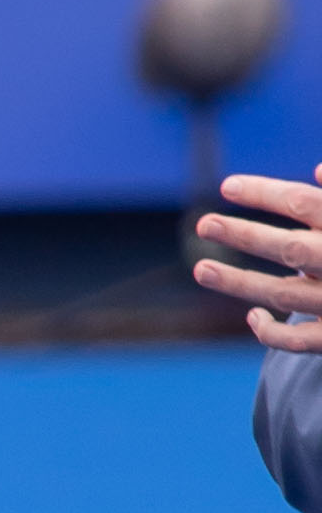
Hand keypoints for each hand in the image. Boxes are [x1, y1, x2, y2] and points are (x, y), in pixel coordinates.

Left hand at [196, 169, 321, 341]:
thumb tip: (318, 170)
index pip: (302, 203)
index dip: (263, 193)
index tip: (228, 187)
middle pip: (286, 248)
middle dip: (242, 235)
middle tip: (202, 223)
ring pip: (284, 296)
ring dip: (239, 284)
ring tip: (203, 271)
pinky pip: (301, 342)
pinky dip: (272, 333)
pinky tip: (252, 317)